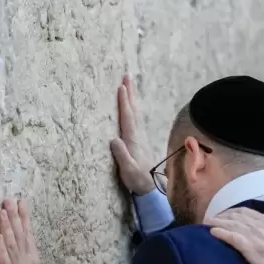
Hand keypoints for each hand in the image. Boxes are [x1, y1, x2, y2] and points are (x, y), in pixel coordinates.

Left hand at [0, 199, 50, 263]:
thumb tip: (29, 257)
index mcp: (35, 261)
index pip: (29, 235)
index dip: (25, 219)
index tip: (22, 204)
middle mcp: (27, 262)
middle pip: (20, 235)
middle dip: (14, 216)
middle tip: (9, 200)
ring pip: (11, 244)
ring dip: (6, 227)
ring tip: (1, 211)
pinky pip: (4, 262)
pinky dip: (2, 249)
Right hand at [110, 75, 153, 195]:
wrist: (150, 187)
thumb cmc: (136, 179)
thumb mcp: (127, 170)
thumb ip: (121, 155)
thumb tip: (113, 140)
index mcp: (132, 139)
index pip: (127, 117)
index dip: (124, 102)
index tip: (121, 87)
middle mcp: (138, 135)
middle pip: (134, 109)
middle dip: (130, 93)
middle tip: (127, 76)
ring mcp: (140, 136)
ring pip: (137, 112)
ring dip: (133, 97)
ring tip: (129, 84)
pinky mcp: (140, 140)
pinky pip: (137, 118)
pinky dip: (134, 108)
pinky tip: (134, 105)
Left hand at [206, 208, 263, 263]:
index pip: (246, 212)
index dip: (233, 213)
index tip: (225, 214)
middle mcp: (260, 224)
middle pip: (236, 216)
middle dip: (222, 216)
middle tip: (210, 218)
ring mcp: (254, 235)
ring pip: (231, 224)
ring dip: (217, 222)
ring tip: (207, 222)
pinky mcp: (250, 248)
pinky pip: (232, 237)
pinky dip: (221, 233)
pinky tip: (213, 232)